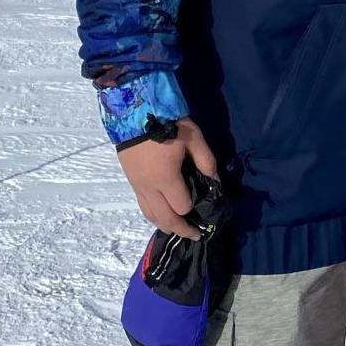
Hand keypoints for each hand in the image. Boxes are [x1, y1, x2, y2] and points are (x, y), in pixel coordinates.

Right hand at [118, 119, 217, 240]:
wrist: (133, 110)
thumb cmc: (166, 122)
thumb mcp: (192, 136)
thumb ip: (206, 160)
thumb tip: (214, 180)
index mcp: (165, 178)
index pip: (181, 206)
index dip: (192, 210)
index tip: (203, 210)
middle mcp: (149, 187)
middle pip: (164, 218)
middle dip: (180, 229)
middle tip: (194, 235)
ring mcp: (137, 185)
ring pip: (149, 215)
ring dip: (164, 225)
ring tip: (176, 229)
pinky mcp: (130, 179)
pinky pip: (142, 205)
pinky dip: (152, 214)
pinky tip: (160, 212)